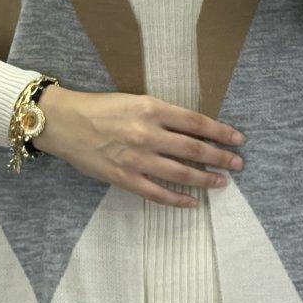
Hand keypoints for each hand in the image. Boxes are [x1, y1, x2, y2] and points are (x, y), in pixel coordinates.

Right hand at [35, 84, 245, 208]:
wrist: (64, 123)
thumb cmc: (99, 108)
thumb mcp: (135, 100)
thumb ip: (161, 113)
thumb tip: (192, 128)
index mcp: (151, 108)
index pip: (196, 122)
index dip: (220, 132)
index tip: (238, 138)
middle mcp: (147, 133)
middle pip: (194, 148)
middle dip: (221, 157)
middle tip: (239, 163)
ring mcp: (137, 158)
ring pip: (181, 172)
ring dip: (205, 178)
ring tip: (222, 182)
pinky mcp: (124, 177)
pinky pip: (157, 193)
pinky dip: (177, 199)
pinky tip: (193, 202)